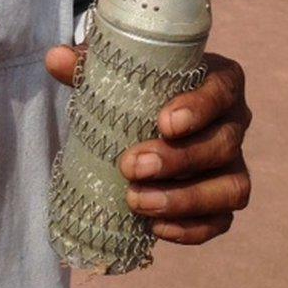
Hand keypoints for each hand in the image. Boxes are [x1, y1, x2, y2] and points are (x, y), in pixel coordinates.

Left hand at [46, 45, 250, 244]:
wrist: (142, 114)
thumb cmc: (135, 84)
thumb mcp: (115, 69)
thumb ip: (89, 64)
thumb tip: (55, 58)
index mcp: (218, 82)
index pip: (222, 90)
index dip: (200, 108)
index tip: (164, 122)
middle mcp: (232, 123)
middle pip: (222, 144)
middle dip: (178, 160)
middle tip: (131, 166)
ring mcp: (231, 164)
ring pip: (231, 188)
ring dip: (186, 199)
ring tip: (137, 201)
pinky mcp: (221, 199)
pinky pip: (221, 221)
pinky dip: (192, 229)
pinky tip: (155, 227)